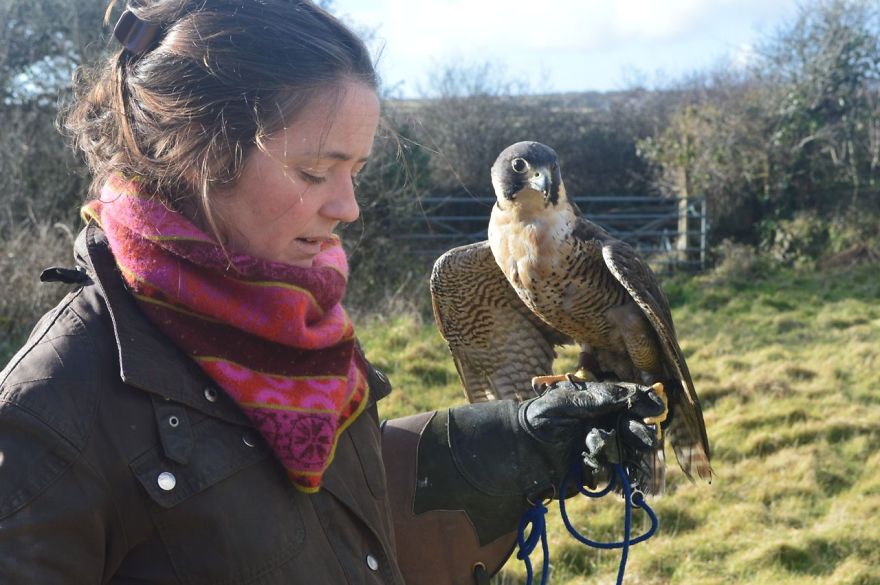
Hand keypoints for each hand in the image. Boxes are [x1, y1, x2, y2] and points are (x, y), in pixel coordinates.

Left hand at [522, 380, 663, 493]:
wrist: (519, 451)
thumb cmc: (539, 418)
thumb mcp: (564, 401)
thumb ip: (596, 398)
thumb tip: (630, 394)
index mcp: (599, 403)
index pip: (629, 400)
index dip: (645, 402)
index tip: (657, 407)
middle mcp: (605, 424)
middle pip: (635, 427)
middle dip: (641, 431)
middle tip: (646, 437)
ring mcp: (603, 449)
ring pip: (626, 452)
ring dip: (618, 451)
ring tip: (598, 448)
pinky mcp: (596, 472)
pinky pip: (609, 472)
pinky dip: (600, 468)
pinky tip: (583, 464)